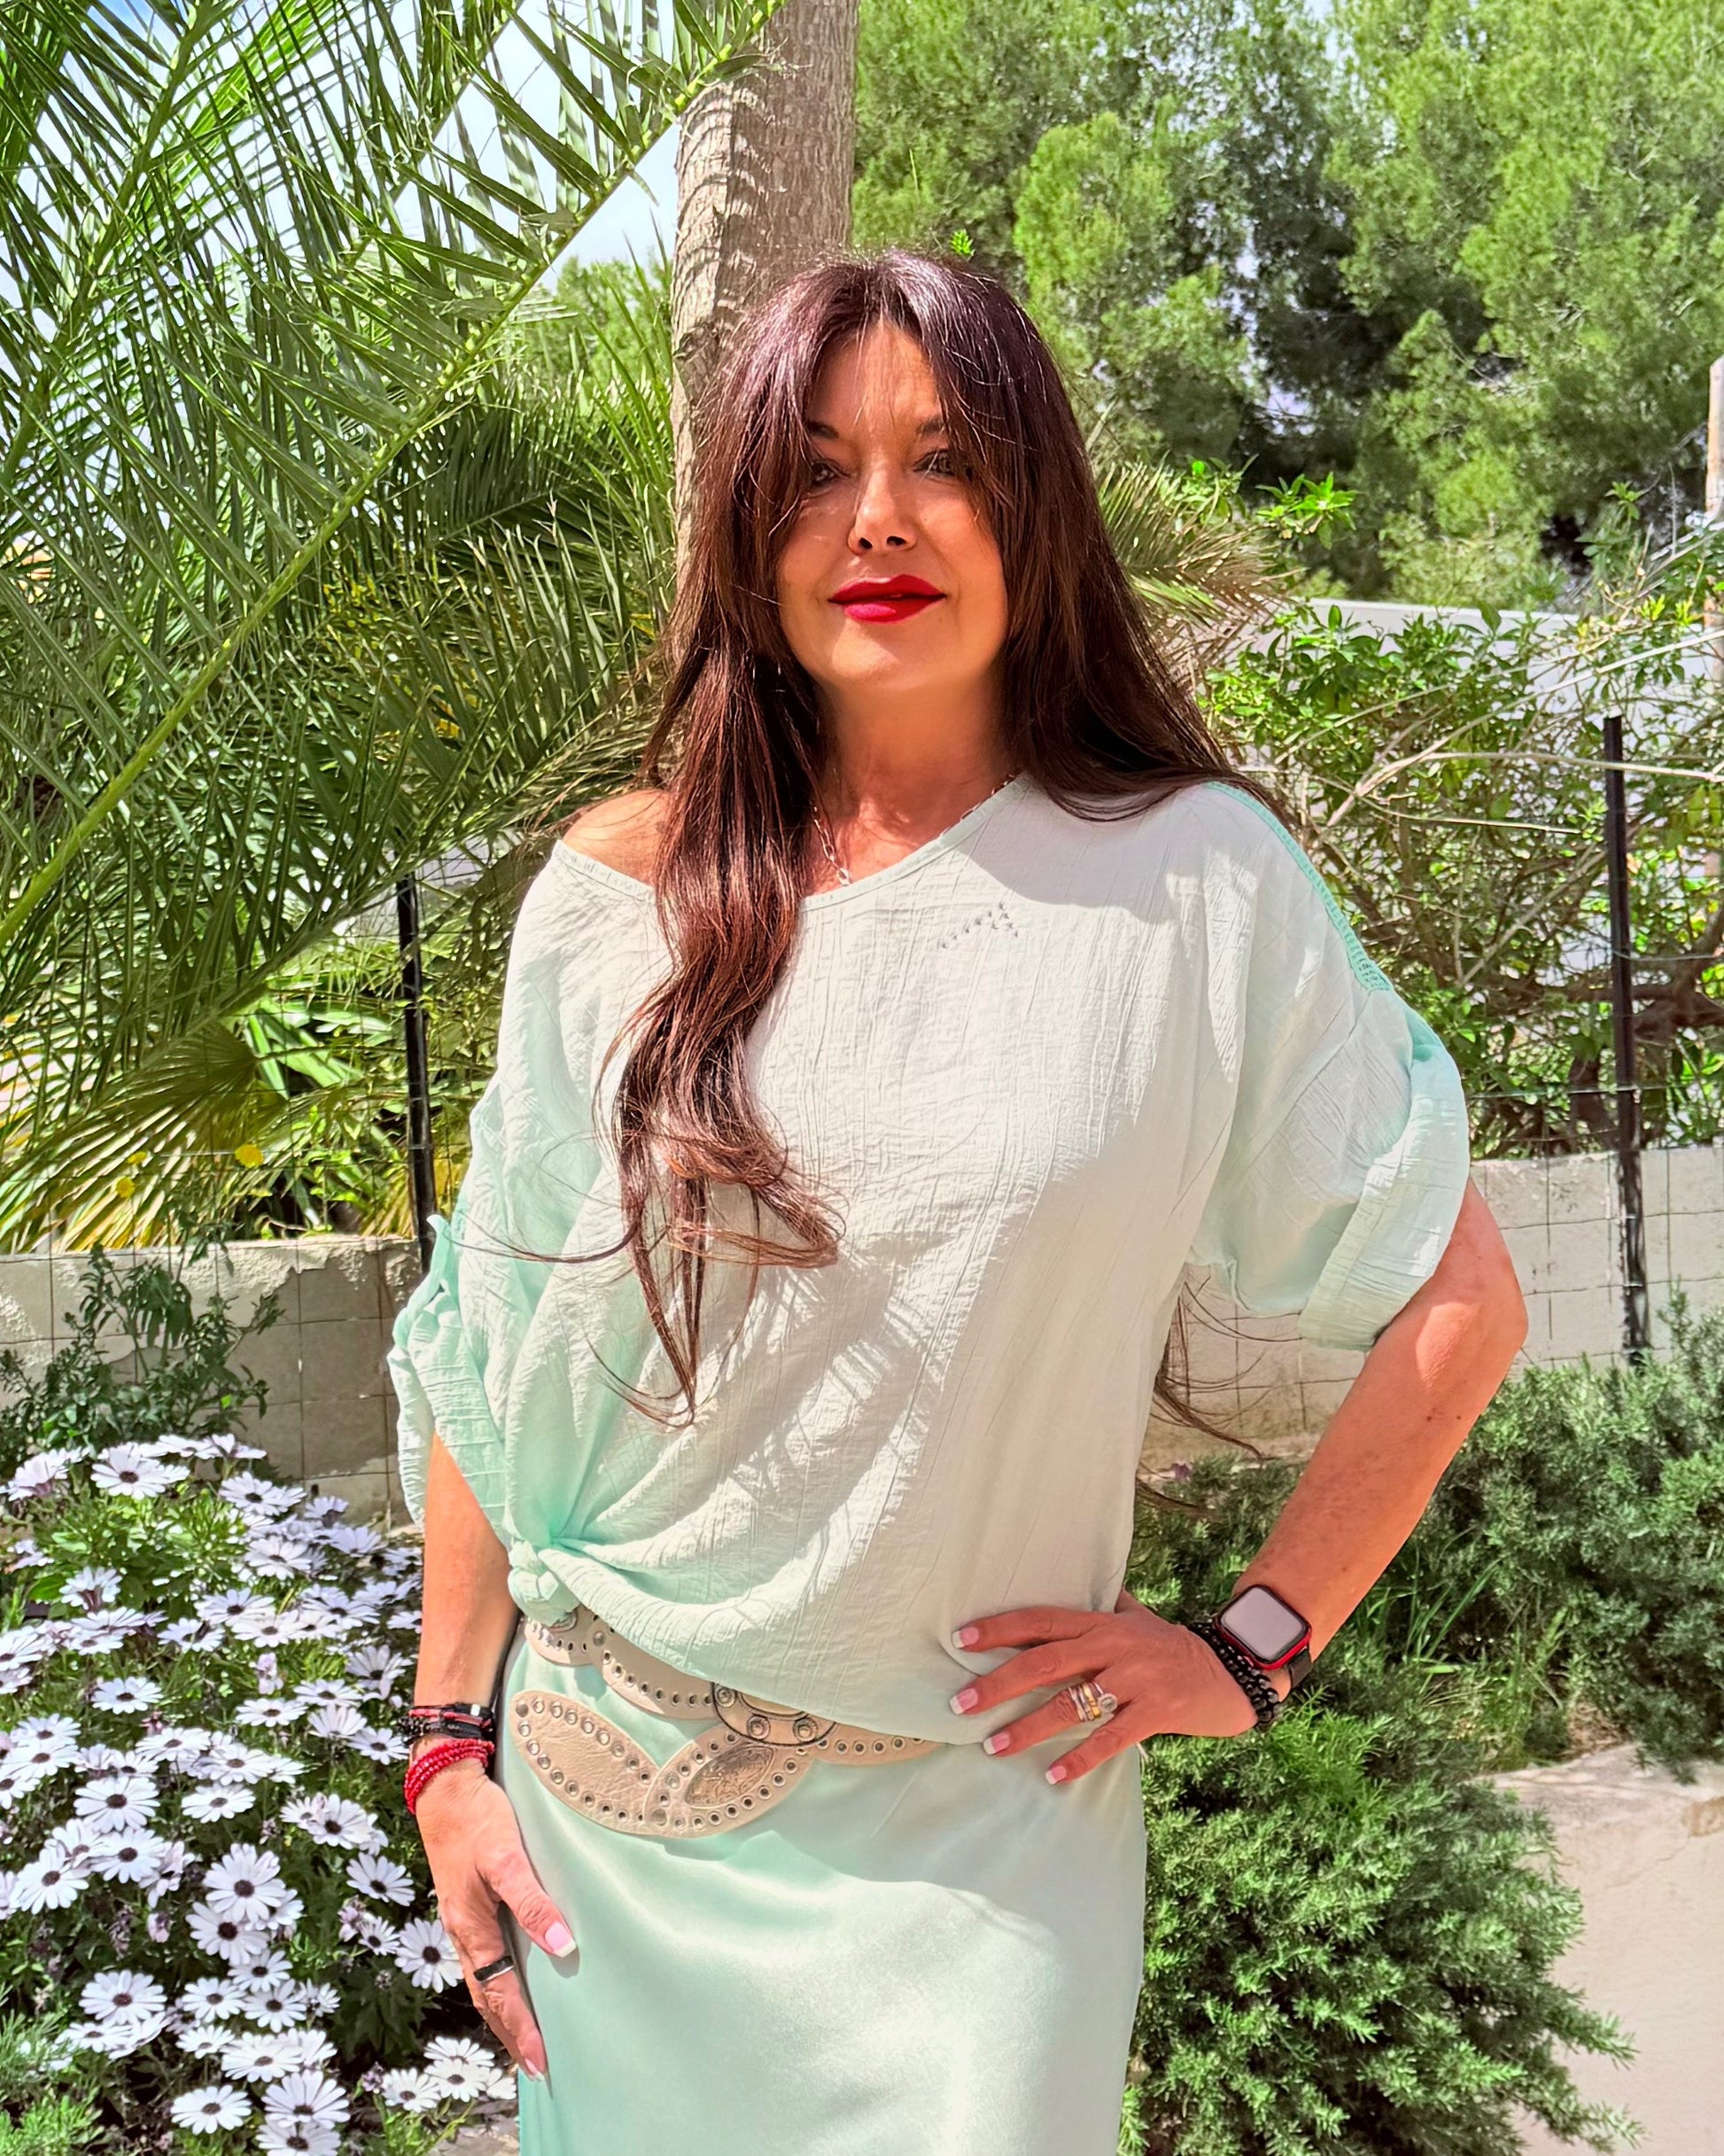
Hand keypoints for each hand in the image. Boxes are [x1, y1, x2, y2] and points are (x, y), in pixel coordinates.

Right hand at [412, 1752, 575, 2078]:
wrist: (445, 1786)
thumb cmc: (477, 1819)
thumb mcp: (508, 1857)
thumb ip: (533, 1901)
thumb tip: (563, 1945)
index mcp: (472, 1927)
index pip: (500, 1993)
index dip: (521, 2029)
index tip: (541, 2062)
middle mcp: (464, 1931)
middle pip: (487, 1996)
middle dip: (510, 2033)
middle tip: (534, 2067)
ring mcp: (463, 1919)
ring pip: (481, 1979)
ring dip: (501, 2011)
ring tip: (521, 2038)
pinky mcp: (467, 1903)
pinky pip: (481, 1956)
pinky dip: (495, 1981)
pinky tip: (508, 1980)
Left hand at [948, 1588, 1271, 1783]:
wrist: (1231, 1672)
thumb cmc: (1173, 1646)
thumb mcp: (1138, 1617)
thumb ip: (1109, 1604)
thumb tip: (1086, 1580)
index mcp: (1102, 1623)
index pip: (1041, 1620)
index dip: (1000, 1628)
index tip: (961, 1639)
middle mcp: (1113, 1647)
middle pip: (1044, 1663)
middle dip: (998, 1683)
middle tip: (961, 1704)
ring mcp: (1134, 1680)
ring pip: (1070, 1705)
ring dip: (1028, 1728)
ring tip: (993, 1747)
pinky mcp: (1155, 1712)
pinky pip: (1110, 1739)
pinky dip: (1080, 1758)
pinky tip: (1053, 1775)